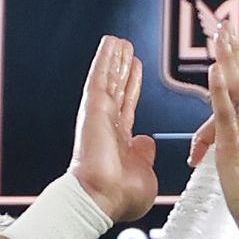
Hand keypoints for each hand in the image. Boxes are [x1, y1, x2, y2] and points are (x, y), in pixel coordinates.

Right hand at [68, 33, 167, 221]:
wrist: (102, 198)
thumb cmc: (121, 196)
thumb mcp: (145, 174)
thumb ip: (145, 156)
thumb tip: (145, 142)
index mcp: (120, 141)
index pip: (128, 106)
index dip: (132, 87)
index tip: (136, 71)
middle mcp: (108, 126)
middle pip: (117, 89)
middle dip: (123, 70)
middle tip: (127, 50)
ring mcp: (100, 115)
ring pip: (109, 80)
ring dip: (114, 60)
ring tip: (119, 41)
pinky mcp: (94, 107)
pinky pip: (100, 77)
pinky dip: (104, 59)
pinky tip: (110, 43)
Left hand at [189, 48, 238, 238]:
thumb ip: (230, 161)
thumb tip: (209, 157)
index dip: (233, 71)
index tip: (226, 47)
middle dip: (232, 54)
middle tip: (222, 26)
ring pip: (238, 93)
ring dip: (228, 61)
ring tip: (218, 36)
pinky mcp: (238, 153)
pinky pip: (228, 117)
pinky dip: (221, 91)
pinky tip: (216, 71)